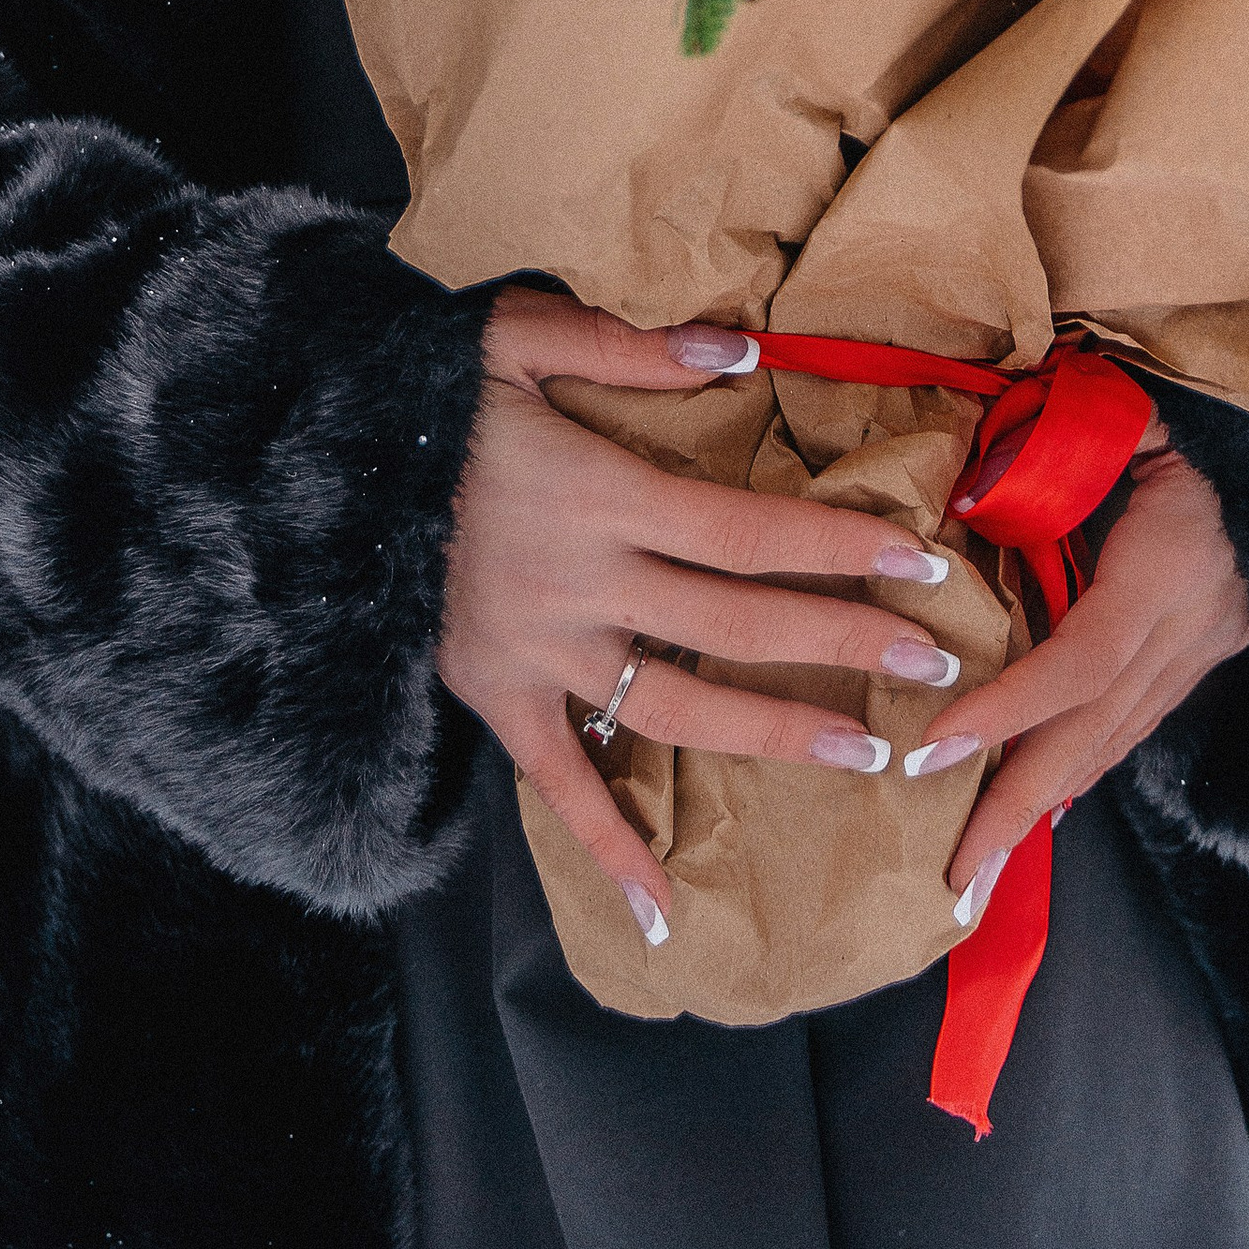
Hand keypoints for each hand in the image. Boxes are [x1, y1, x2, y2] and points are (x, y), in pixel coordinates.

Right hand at [440, 291, 966, 946]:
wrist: (315, 473)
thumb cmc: (424, 393)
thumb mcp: (515, 336)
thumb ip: (630, 348)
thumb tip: (744, 352)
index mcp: (598, 494)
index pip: (748, 532)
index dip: (838, 547)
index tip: (921, 561)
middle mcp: (580, 583)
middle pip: (735, 623)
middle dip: (844, 642)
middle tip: (933, 661)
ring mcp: (537, 652)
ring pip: (673, 709)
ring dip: (772, 735)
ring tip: (861, 753)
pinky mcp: (493, 698)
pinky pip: (560, 787)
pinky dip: (610, 851)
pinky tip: (665, 913)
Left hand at [915, 421, 1248, 917]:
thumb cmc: (1198, 420)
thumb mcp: (1135, 415)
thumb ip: (1062, 446)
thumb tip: (965, 490)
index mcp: (1173, 563)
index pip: (1084, 658)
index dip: (1012, 707)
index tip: (934, 745)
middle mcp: (1193, 624)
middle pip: (1097, 733)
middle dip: (1017, 808)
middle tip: (952, 878)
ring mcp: (1202, 650)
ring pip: (1115, 745)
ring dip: (1042, 811)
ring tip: (976, 872)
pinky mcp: (1200, 659)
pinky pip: (1130, 729)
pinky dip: (1078, 774)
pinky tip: (1032, 814)